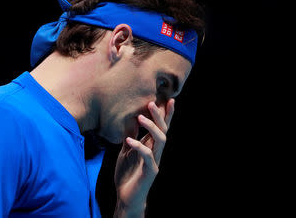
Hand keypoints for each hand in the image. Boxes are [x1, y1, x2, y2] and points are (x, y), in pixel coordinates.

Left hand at [113, 98, 174, 216]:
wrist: (126, 197)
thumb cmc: (127, 174)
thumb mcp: (126, 151)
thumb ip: (131, 136)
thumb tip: (131, 119)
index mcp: (151, 146)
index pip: (161, 127)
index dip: (166, 114)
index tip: (169, 99)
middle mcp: (156, 152)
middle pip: (163, 130)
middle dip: (159, 116)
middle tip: (151, 103)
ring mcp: (155, 161)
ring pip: (160, 140)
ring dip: (152, 127)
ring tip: (141, 117)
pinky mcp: (150, 171)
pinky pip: (148, 156)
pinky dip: (139, 146)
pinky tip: (128, 141)